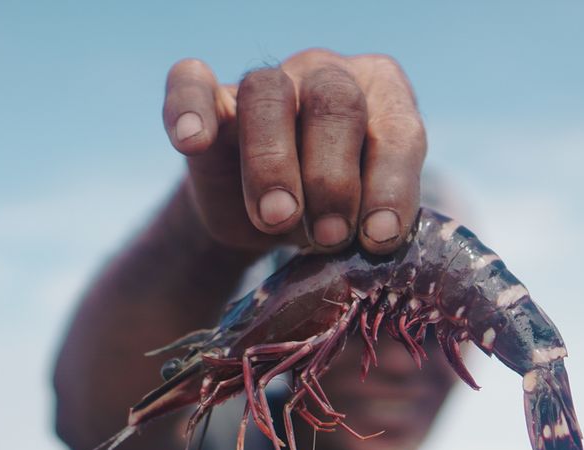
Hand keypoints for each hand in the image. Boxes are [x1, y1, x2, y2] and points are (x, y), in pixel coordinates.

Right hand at [162, 49, 425, 254]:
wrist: (269, 220)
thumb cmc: (331, 213)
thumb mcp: (360, 221)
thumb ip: (371, 221)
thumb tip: (375, 241)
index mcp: (384, 96)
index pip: (397, 130)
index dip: (390, 185)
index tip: (378, 238)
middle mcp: (328, 74)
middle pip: (335, 103)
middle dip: (332, 178)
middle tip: (328, 237)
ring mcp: (268, 81)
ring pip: (266, 93)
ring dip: (271, 161)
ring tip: (275, 219)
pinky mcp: (211, 98)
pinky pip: (191, 82)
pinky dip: (187, 107)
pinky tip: (191, 142)